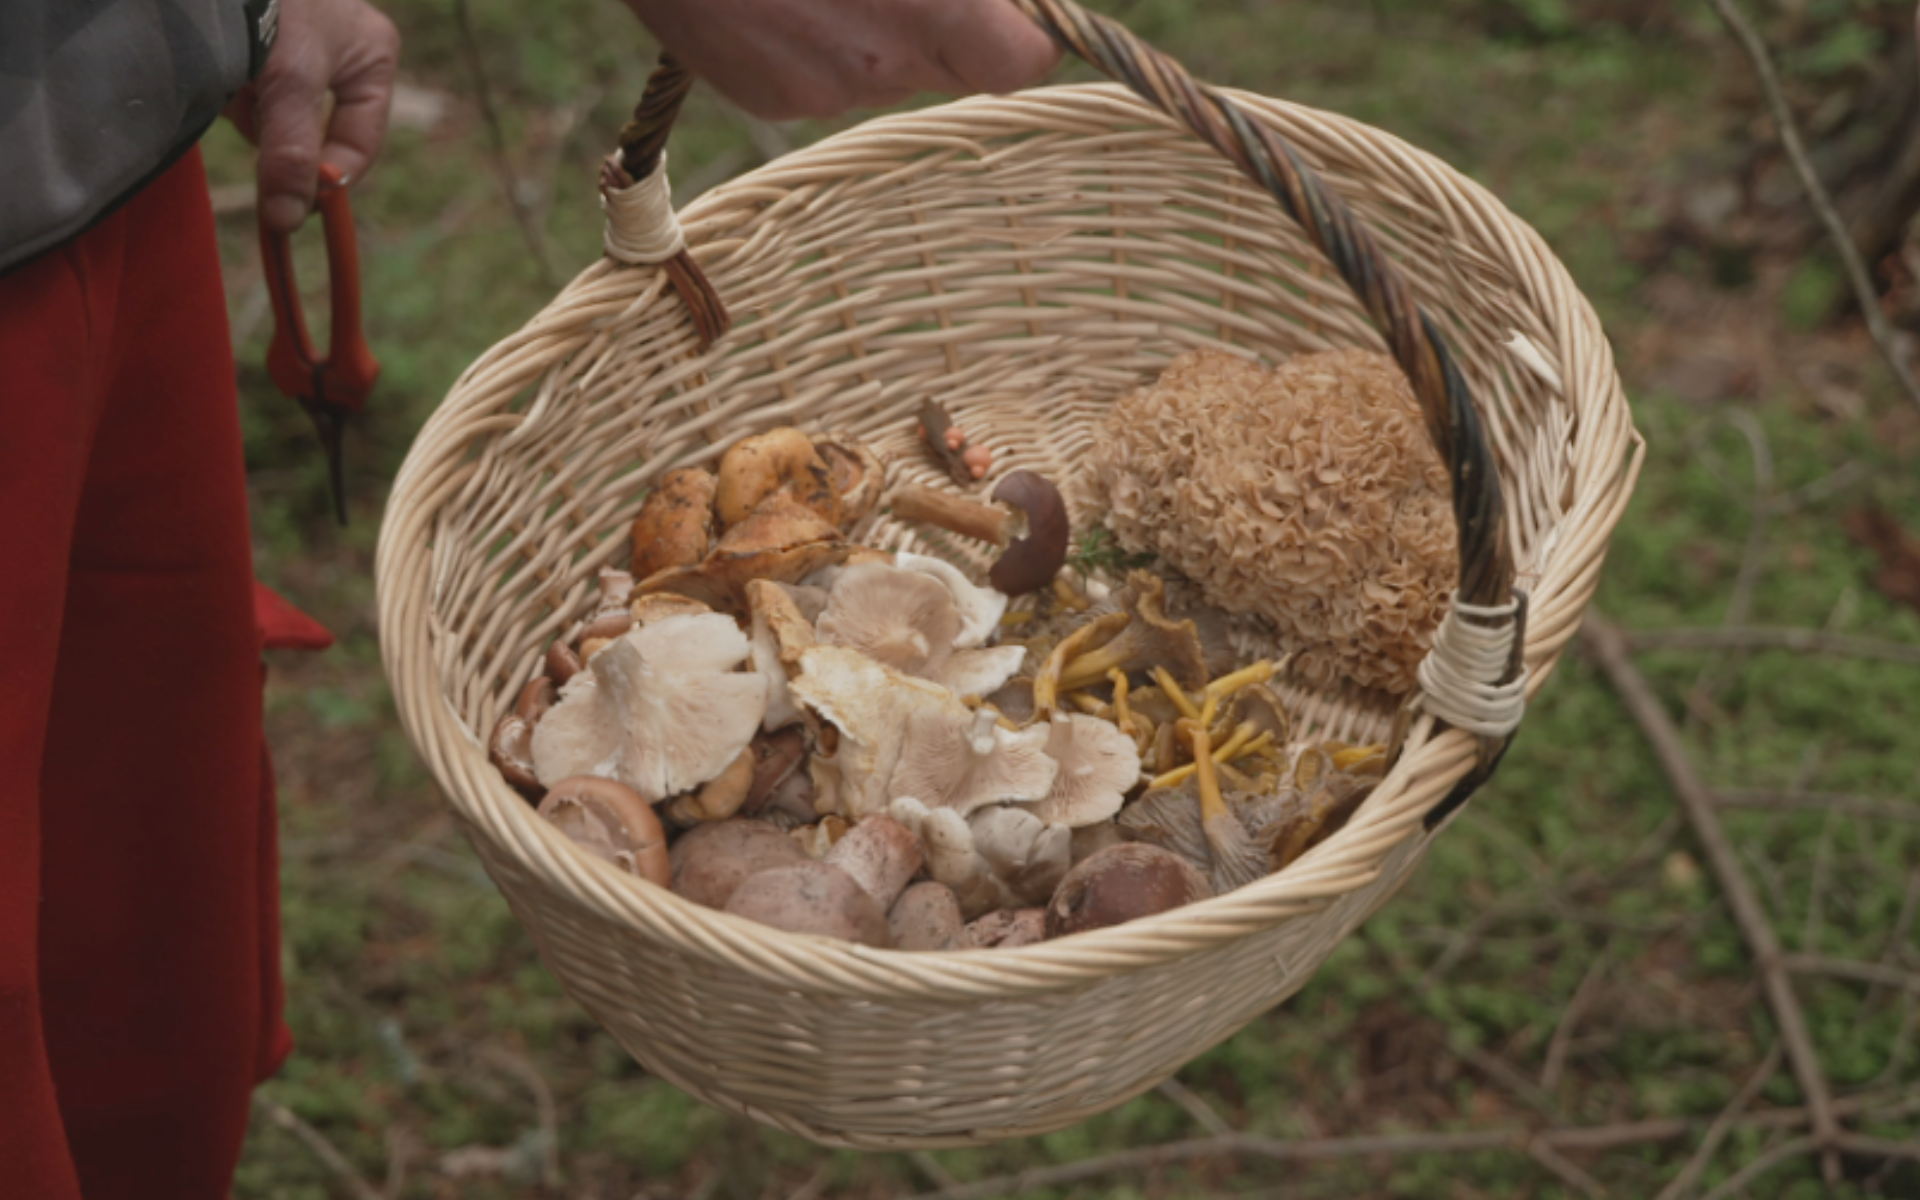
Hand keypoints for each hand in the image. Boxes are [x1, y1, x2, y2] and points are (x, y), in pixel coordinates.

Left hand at [226, 0, 400, 231]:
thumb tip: (288, 222)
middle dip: (279, 132)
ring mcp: (298, 37)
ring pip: (276, 104)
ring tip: (230, 81)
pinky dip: (230, 84)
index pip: (360, 143)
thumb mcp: (288, 86)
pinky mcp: (258, 32)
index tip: (292, 205)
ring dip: (250, 106)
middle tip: (253, 127)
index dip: (328, 178)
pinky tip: (216, 70)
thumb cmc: (269, 7)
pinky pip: (247, 80)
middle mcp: (343, 45)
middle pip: (314, 125)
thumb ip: (291, 156)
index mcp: (373, 55)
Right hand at [622, 0, 1058, 120]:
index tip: (1007, 6)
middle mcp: (879, 64)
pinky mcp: (768, 98)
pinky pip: (827, 80)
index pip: (1023, 62)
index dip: (1024, 31)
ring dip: (882, 28)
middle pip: (959, 69)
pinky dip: (822, 41)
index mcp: (929, 8)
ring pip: (889, 72)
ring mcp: (818, 90)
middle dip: (953, 24)